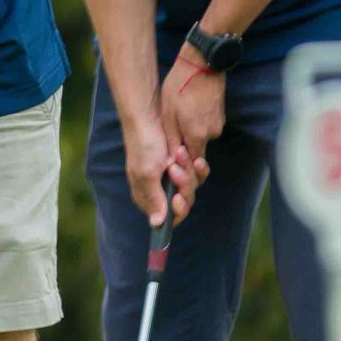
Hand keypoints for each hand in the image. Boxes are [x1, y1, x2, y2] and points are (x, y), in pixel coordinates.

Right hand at [122, 110, 203, 226]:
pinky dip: (196, 165)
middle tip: (174, 167)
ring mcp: (173, 178)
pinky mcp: (183, 167)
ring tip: (179, 153)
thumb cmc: (144, 144)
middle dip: (182, 184)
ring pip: (192, 187)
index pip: (167, 218)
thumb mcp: (146, 172)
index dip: (176, 210)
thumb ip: (154, 198)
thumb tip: (157, 224)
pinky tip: (190, 155)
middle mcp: (160, 190)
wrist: (150, 116)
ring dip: (188, 171)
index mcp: (147, 196)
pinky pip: (197, 174)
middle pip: (183, 202)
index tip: (177, 197)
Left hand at [159, 55, 225, 198]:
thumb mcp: (168, 113)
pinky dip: (195, 123)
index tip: (173, 166)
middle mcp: (211, 133)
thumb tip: (172, 159)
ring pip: (200, 137)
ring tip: (176, 117)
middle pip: (197, 151)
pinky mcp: (219, 115)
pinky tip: (186, 110)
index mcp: (198, 135)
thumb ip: (173, 138)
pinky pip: (205, 126)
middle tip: (172, 139)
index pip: (193, 164)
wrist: (203, 64)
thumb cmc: (181, 86)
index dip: (183, 168)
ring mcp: (218, 123)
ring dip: (189, 133)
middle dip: (185, 151)